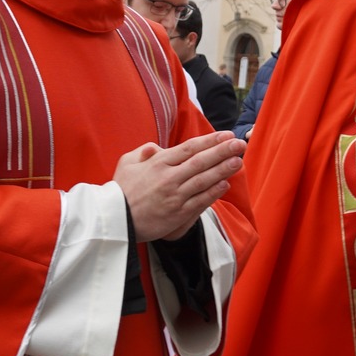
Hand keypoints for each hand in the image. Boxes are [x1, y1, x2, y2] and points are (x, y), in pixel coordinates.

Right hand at [114, 131, 245, 240]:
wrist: (114, 220)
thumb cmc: (120, 190)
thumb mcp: (126, 164)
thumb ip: (143, 152)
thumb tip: (156, 148)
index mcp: (158, 163)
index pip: (189, 148)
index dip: (210, 141)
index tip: (227, 135)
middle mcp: (168, 177)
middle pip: (201, 162)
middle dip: (222, 151)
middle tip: (240, 144)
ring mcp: (174, 196)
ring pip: (203, 180)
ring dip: (223, 170)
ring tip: (238, 161)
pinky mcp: (177, 214)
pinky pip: (200, 201)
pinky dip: (213, 192)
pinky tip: (225, 184)